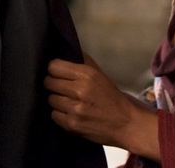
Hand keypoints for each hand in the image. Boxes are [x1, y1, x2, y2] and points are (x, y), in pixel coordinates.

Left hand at [45, 55, 159, 159]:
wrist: (126, 123)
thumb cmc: (112, 97)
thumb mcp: (100, 75)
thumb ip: (83, 62)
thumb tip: (68, 50)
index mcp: (87, 74)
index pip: (54, 66)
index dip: (54, 69)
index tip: (58, 73)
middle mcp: (79, 90)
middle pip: (48, 82)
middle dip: (53, 84)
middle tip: (62, 88)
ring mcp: (74, 109)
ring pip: (50, 99)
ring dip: (57, 100)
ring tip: (68, 101)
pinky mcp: (71, 125)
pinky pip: (54, 115)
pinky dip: (60, 114)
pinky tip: (70, 113)